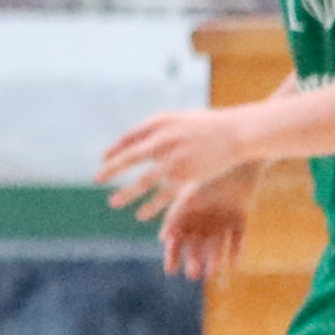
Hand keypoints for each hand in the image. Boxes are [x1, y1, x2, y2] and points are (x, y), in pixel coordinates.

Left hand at [102, 104, 256, 222]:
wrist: (238, 132)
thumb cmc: (207, 126)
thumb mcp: (178, 119)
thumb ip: (155, 129)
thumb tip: (130, 141)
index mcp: (160, 123)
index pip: (129, 137)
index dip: (114, 149)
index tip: (103, 159)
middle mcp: (165, 140)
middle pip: (130, 157)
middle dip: (111, 169)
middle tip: (96, 179)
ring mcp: (176, 159)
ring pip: (145, 181)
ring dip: (127, 193)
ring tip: (113, 202)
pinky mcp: (189, 176)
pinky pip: (166, 194)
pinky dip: (152, 206)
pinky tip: (142, 214)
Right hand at [156, 180, 249, 284]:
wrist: (234, 161)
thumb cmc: (206, 178)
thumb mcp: (188, 198)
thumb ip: (176, 217)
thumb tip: (163, 238)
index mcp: (187, 214)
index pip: (176, 240)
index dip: (173, 255)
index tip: (171, 270)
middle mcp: (203, 219)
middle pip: (197, 245)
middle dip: (194, 259)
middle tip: (193, 274)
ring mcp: (222, 219)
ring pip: (217, 244)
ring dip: (214, 258)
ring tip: (213, 271)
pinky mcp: (240, 217)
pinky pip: (238, 237)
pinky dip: (237, 249)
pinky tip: (234, 262)